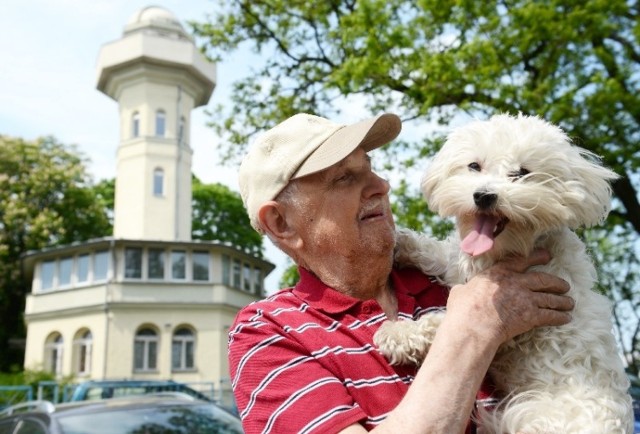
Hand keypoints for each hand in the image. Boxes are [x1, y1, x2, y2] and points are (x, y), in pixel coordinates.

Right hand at [446, 249, 572, 344]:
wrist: (474, 324)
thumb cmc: (463, 308)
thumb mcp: (461, 291)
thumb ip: (466, 288)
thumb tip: (461, 290)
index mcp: (499, 272)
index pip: (522, 260)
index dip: (537, 257)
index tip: (547, 255)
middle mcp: (516, 282)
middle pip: (543, 279)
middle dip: (556, 282)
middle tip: (565, 285)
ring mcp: (526, 299)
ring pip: (550, 298)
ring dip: (562, 301)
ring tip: (570, 302)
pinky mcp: (531, 316)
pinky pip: (550, 315)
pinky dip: (560, 317)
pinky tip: (566, 318)